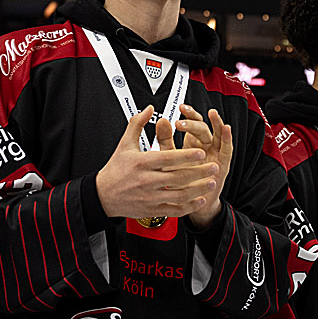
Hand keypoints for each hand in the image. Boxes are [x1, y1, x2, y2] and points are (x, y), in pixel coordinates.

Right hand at [95, 106, 218, 220]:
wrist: (104, 195)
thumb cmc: (116, 169)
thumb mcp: (125, 144)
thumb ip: (137, 124)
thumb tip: (149, 109)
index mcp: (141, 163)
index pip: (168, 159)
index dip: (186, 156)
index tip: (201, 153)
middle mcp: (147, 181)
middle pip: (178, 177)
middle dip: (199, 172)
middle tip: (213, 166)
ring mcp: (151, 197)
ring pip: (180, 195)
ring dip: (199, 189)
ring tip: (212, 182)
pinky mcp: (153, 209)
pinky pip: (175, 209)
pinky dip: (189, 206)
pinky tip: (199, 199)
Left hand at [175, 104, 233, 228]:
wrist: (184, 202)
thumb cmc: (176, 180)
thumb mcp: (168, 158)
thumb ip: (165, 139)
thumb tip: (161, 120)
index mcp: (192, 143)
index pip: (193, 123)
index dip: (189, 114)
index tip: (181, 107)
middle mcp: (204, 146)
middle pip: (203, 128)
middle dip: (194, 122)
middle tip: (181, 123)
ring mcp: (215, 155)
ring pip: (217, 135)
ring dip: (216, 123)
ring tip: (212, 114)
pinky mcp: (222, 165)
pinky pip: (227, 149)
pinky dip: (227, 138)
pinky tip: (226, 129)